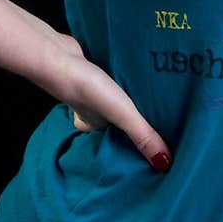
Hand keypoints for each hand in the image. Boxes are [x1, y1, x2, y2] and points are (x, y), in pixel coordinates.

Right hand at [47, 30, 171, 170]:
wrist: (57, 56)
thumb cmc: (87, 88)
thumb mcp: (122, 114)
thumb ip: (143, 136)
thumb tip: (165, 165)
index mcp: (98, 127)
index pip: (119, 139)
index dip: (133, 141)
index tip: (152, 141)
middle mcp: (93, 110)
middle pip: (116, 118)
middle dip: (131, 118)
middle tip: (157, 115)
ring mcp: (90, 89)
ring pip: (112, 97)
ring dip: (125, 96)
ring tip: (149, 92)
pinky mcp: (91, 68)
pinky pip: (109, 76)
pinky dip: (118, 76)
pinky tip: (129, 69)